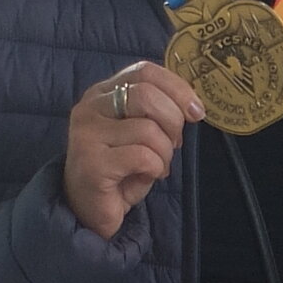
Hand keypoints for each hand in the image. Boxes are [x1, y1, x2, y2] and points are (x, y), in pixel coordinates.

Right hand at [63, 60, 204, 238]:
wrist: (90, 210)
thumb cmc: (121, 170)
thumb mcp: (141, 133)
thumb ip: (157, 111)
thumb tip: (191, 106)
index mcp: (103, 93)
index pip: (144, 71)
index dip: (177, 88)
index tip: (196, 112)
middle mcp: (90, 107)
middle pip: (147, 95)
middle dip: (173, 122)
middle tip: (174, 145)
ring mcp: (87, 134)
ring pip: (148, 130)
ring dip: (165, 152)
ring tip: (156, 166)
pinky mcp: (91, 163)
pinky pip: (143, 156)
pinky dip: (155, 168)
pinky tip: (147, 176)